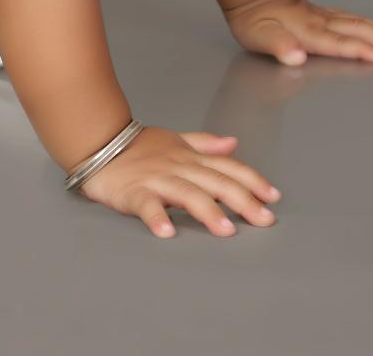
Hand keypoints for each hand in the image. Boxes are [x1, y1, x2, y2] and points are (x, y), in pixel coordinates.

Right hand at [74, 125, 281, 239]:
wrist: (99, 140)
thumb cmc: (139, 147)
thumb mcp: (175, 141)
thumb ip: (204, 144)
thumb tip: (232, 142)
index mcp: (190, 157)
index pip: (227, 167)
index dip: (251, 180)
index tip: (273, 196)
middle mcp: (178, 166)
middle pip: (215, 181)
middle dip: (242, 200)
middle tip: (264, 219)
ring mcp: (156, 178)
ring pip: (186, 193)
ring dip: (207, 211)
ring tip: (225, 230)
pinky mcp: (133, 191)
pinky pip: (146, 204)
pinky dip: (156, 217)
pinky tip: (166, 232)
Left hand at [222, 0, 372, 65]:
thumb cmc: (253, 20)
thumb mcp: (259, 37)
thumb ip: (279, 46)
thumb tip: (296, 56)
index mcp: (308, 31)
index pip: (338, 43)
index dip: (359, 50)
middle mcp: (320, 22)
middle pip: (356, 30)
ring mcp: (323, 16)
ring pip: (357, 22)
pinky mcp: (322, 13)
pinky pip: (351, 18)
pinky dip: (368, 23)